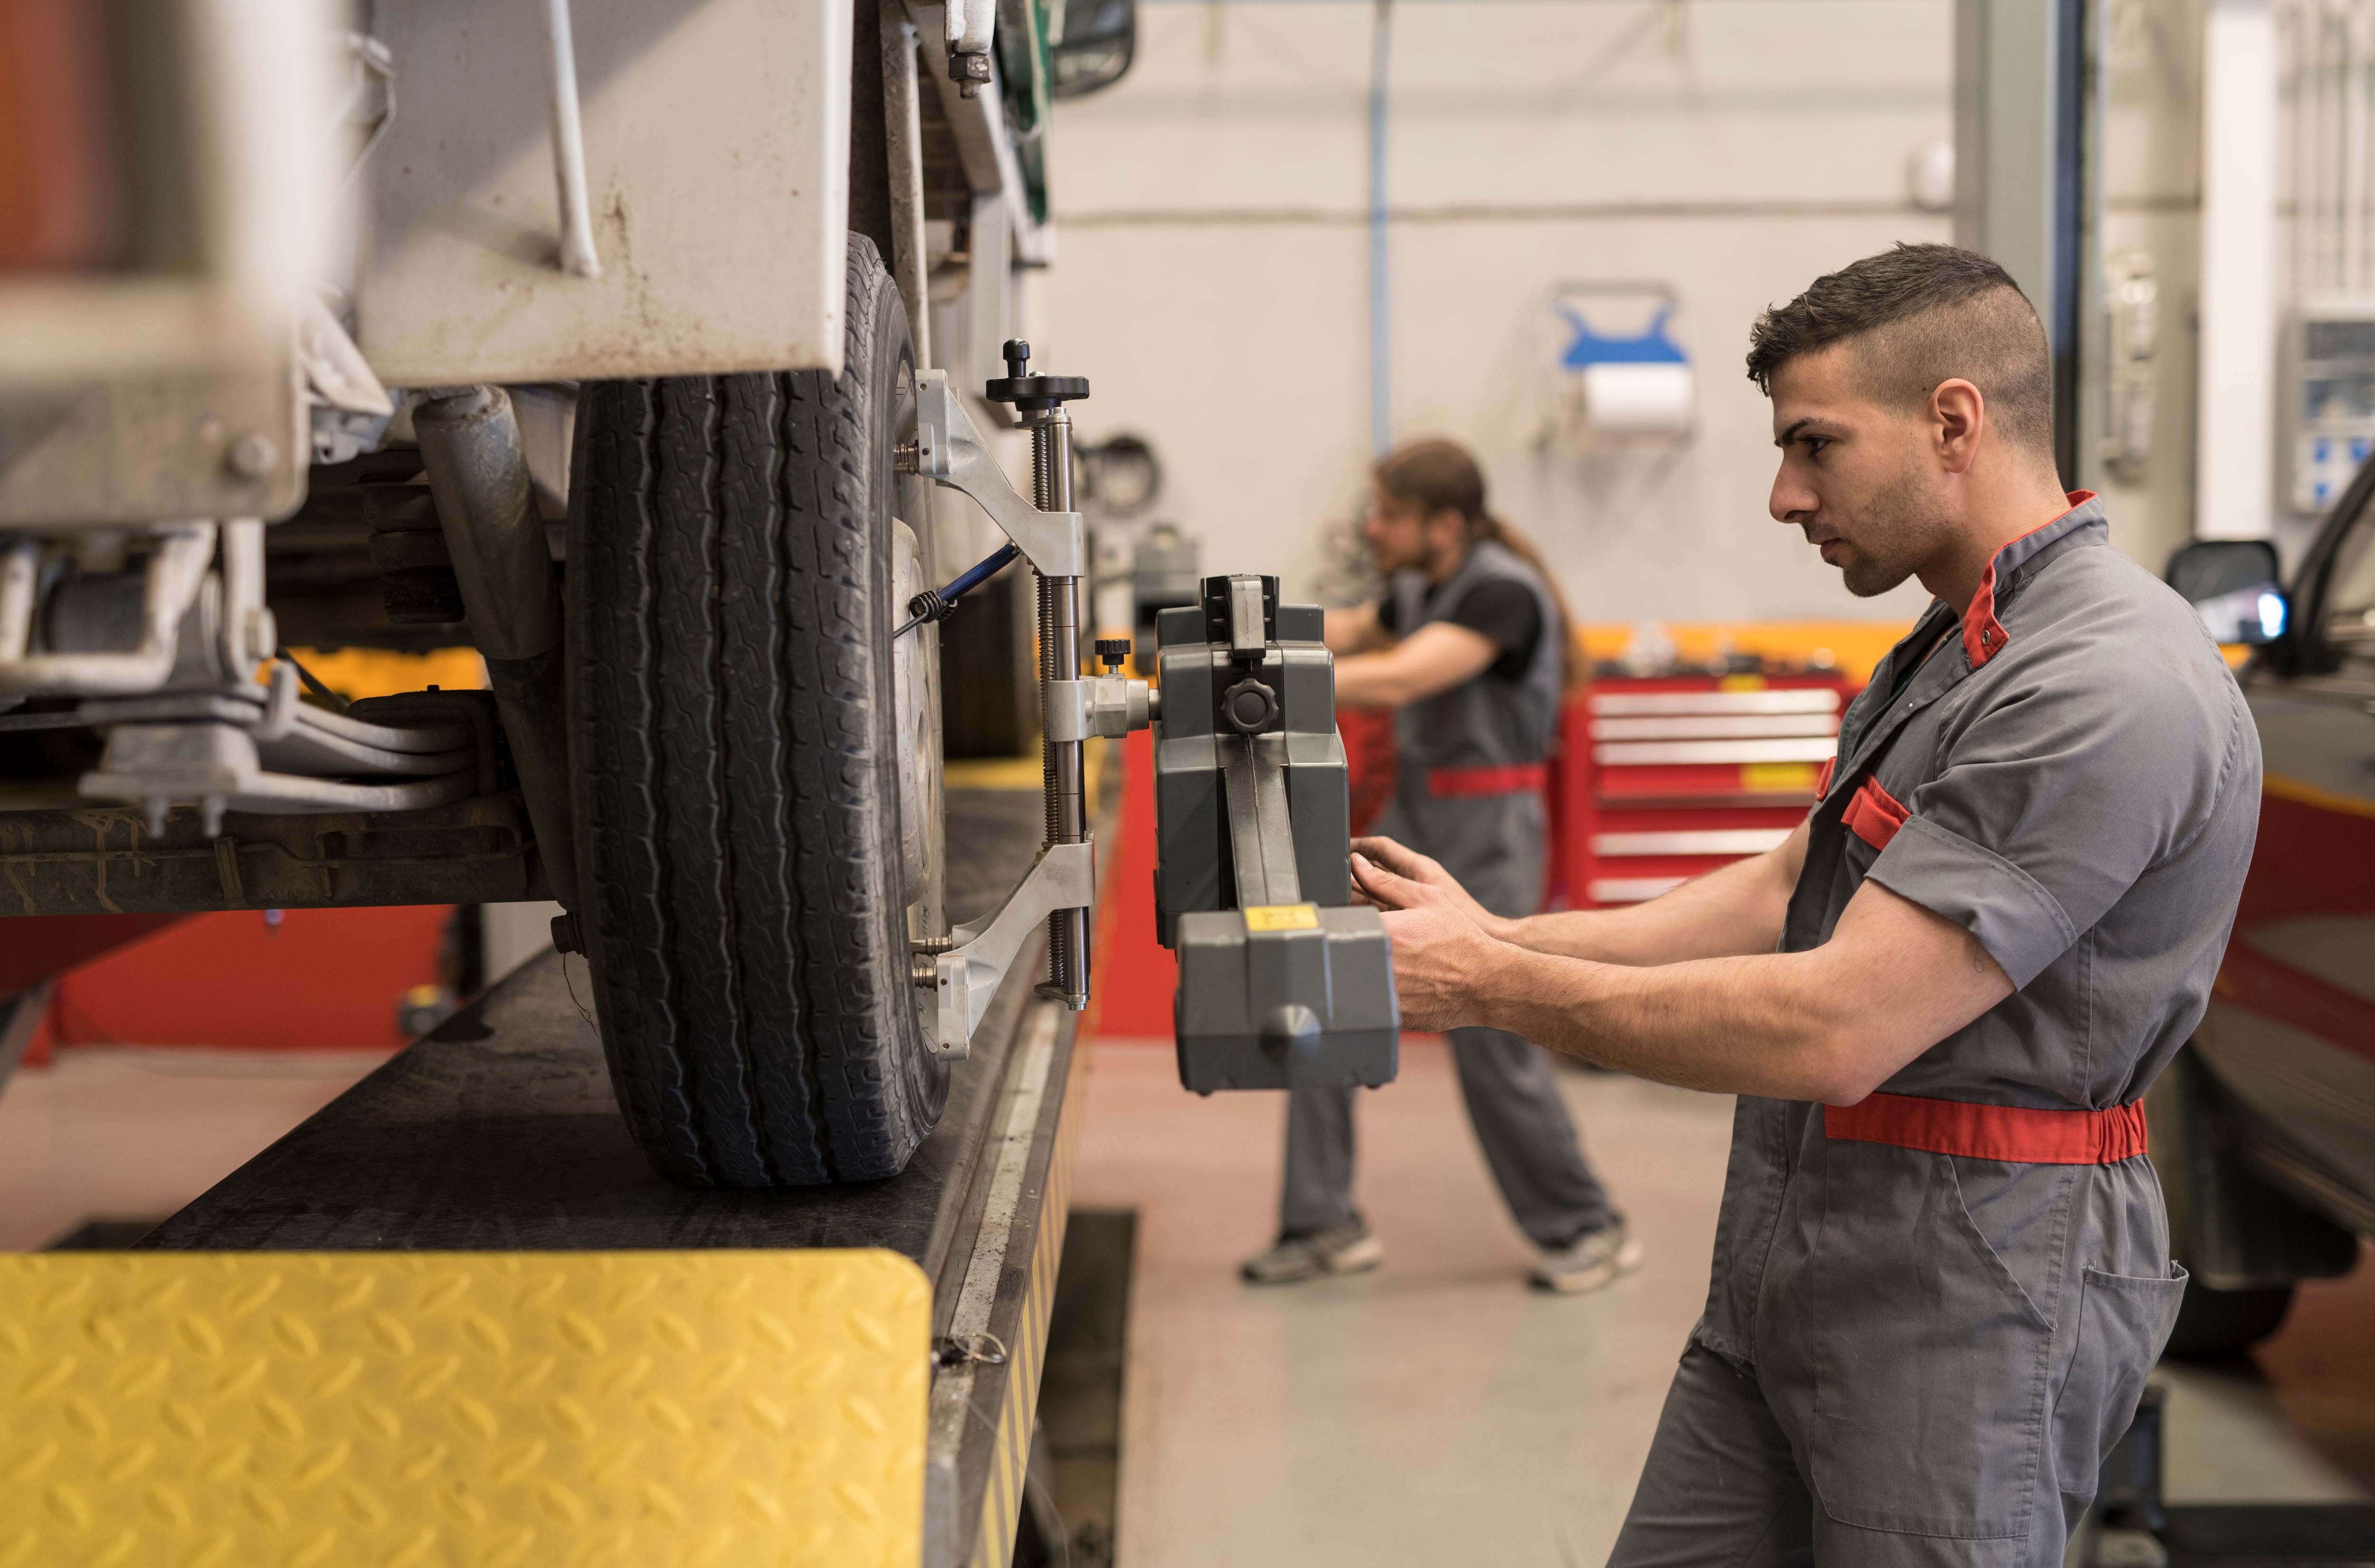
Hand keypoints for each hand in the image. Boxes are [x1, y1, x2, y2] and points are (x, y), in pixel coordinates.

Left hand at [1352, 849, 1505, 1031]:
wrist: (1486, 983)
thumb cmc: (1460, 941)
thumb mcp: (1428, 899)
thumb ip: (1386, 882)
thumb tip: (1358, 866)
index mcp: (1384, 930)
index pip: (1343, 920)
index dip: (1347, 918)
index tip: (1360, 922)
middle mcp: (1379, 962)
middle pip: (1346, 950)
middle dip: (1356, 945)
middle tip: (1385, 947)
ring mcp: (1383, 992)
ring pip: (1355, 977)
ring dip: (1365, 969)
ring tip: (1399, 968)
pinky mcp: (1388, 1015)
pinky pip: (1369, 1001)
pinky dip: (1378, 991)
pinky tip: (1404, 986)